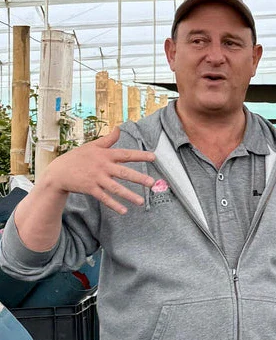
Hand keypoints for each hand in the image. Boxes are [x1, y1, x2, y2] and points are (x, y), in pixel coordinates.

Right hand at [41, 127, 156, 213]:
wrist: (58, 172)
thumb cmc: (77, 157)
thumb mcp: (92, 146)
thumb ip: (108, 139)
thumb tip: (119, 128)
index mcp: (105, 155)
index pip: (126, 154)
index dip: (140, 155)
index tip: (154, 158)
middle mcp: (102, 166)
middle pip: (123, 173)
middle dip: (138, 178)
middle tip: (152, 183)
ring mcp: (96, 178)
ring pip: (115, 188)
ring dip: (129, 195)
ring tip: (141, 202)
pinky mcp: (90, 189)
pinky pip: (104, 198)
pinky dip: (113, 204)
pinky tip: (124, 211)